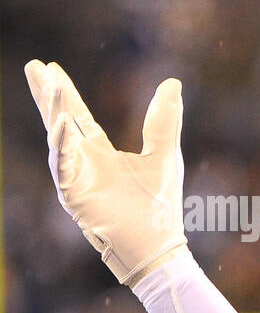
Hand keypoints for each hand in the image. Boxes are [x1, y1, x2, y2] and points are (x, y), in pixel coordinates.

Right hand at [25, 60, 189, 285]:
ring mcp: (76, 180)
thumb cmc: (160, 205)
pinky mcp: (74, 197)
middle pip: (60, 122)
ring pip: (59, 141)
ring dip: (55, 113)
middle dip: (47, 95)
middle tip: (35, 67)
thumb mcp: (165, 154)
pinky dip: (61, 147)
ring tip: (52, 86)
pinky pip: (63, 168)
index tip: (50, 67)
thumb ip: (164, 120)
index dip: (64, 93)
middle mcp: (84, 164)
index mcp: (101, 153)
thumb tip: (173, 82)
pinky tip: (60, 125)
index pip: (78, 117)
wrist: (159, 245)